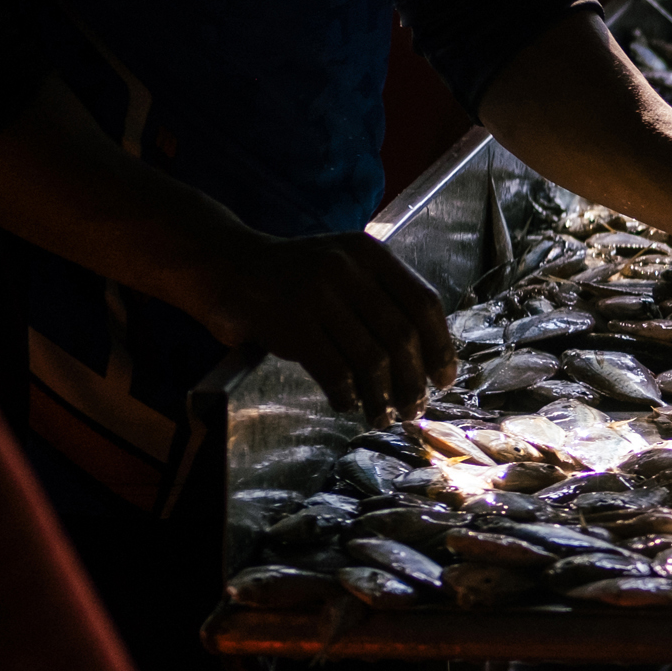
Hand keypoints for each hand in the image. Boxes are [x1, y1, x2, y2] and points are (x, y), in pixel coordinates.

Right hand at [189, 234, 454, 424]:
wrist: (227, 266)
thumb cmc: (294, 277)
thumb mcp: (344, 267)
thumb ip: (381, 298)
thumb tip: (424, 357)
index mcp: (371, 254)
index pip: (424, 303)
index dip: (439, 347)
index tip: (444, 378)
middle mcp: (348, 268)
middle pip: (401, 335)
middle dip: (413, 380)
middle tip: (415, 408)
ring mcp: (317, 293)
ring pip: (370, 357)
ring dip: (382, 396)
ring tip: (384, 416)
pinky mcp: (289, 322)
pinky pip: (333, 369)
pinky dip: (347, 394)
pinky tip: (348, 404)